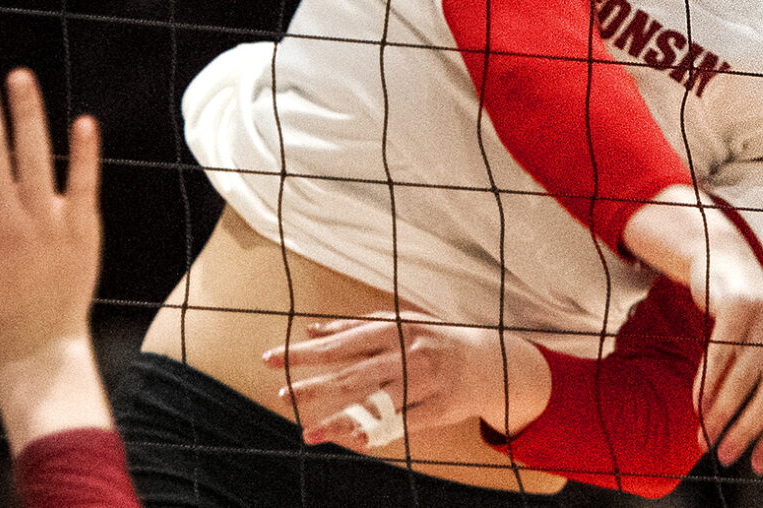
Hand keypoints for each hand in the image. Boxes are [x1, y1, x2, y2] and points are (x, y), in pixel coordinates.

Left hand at [266, 311, 547, 452]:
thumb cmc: (436, 340)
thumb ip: (356, 326)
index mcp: (397, 329)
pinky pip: (402, 425)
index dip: (307, 351)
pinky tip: (353, 440)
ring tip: (308, 433)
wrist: (490, 362)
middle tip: (281, 395)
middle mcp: (409, 355)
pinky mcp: (437, 409)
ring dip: (339, 420)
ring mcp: (424, 383)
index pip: (343, 342)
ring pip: (375, 404)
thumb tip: (312, 328)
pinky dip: (377, 432)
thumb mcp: (401, 323)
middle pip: (353, 373)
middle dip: (314, 384)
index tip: (272, 358)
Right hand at [693, 236, 762, 471]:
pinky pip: (720, 354)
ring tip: (704, 435)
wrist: (732, 267)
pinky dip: (706, 383)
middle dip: (748, 430)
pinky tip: (698, 405)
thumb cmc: (758, 320)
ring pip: (743, 377)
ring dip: (720, 412)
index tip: (756, 466)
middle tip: (726, 456)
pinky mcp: (739, 303)